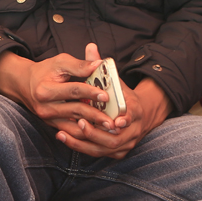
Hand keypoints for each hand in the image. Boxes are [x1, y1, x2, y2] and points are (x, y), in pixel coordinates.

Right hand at [0, 42, 115, 132]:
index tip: (106, 95)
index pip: (73, 90)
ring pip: (73, 126)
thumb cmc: (45, 71)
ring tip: (108, 128)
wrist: (24, 84)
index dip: (90, 92)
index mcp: (46, 89)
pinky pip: (70, 132)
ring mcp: (48, 118)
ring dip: (92, 128)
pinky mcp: (51, 124)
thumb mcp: (60, 62)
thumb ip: (79, 64)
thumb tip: (98, 64)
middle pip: (75, 110)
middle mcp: (45, 106)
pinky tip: (98, 132)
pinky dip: (84, 132)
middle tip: (112, 120)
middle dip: (95, 115)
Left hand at [57, 76, 171, 159]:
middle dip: (96, 133)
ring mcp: (126, 144)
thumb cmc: (121, 94)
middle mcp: (133, 130)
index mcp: (135, 110)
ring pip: (105, 148)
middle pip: (116, 138)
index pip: (133, 116)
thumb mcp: (114, 80)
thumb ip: (101, 66)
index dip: (125, 119)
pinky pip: (98, 153)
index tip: (116, 120)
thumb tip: (90, 47)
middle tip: (80, 123)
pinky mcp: (117, 152)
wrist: (137, 113)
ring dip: (84, 142)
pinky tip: (65, 138)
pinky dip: (81, 147)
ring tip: (64, 133)